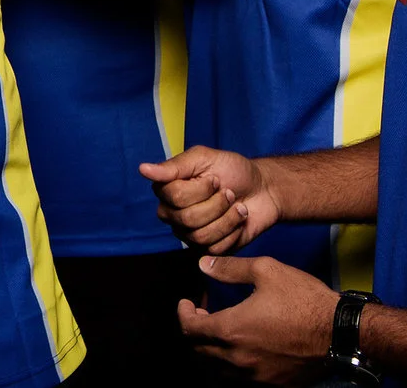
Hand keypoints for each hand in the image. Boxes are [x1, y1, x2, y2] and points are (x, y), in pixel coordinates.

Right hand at [142, 145, 277, 253]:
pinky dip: (233, 232)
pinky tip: (238, 220)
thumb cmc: (233, 170)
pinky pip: (215, 248)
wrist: (263, 189)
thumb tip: (143, 169)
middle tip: (229, 192)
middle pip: (188, 218)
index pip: (175, 197)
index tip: (216, 178)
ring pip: (201, 235)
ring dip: (227, 218)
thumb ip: (174, 166)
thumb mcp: (204, 158)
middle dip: (216, 204)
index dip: (200, 188)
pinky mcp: (209, 249)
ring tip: (237, 205)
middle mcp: (173, 214)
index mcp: (167, 190)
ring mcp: (189, 233)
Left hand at [177, 255, 342, 381]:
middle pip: (199, 351)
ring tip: (219, 331)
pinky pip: (241, 378)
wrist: (341, 331)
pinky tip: (243, 347)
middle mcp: (238, 358)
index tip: (187, 303)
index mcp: (232, 330)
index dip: (183, 313)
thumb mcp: (266, 271)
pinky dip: (232, 364)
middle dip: (194, 331)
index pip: (189, 328)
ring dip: (211, 350)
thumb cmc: (304, 299)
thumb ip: (230, 269)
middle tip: (200, 314)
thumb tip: (204, 265)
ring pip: (218, 368)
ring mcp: (256, 375)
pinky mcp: (273, 384)